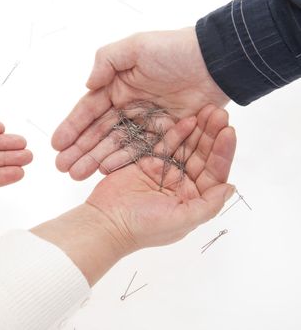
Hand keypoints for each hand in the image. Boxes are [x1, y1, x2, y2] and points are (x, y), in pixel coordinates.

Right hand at [52, 27, 230, 179]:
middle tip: (61, 167)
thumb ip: (106, 62)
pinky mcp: (162, 133)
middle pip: (98, 132)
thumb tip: (87, 84)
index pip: (89, 110)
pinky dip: (120, 160)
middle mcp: (126, 106)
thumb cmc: (174, 51)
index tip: (57, 145)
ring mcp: (143, 122)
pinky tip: (104, 171)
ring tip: (76, 174)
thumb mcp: (135, 47)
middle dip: (78, 149)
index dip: (72, 127)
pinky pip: (138, 150)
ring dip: (94, 159)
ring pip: (114, 144)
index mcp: (117, 86)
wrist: (216, 62)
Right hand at [86, 105, 235, 249]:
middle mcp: (183, 185)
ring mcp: (164, 172)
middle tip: (219, 113)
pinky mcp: (147, 162)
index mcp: (194, 199)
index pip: (215, 173)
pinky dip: (176, 132)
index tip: (229, 132)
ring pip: (186, 148)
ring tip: (207, 110)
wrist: (107, 221)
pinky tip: (187, 120)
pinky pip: (165, 145)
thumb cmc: (145, 227)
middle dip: (211, 135)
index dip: (223, 153)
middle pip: (202, 156)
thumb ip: (208, 205)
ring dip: (197, 130)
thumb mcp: (182, 220)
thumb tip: (230, 187)